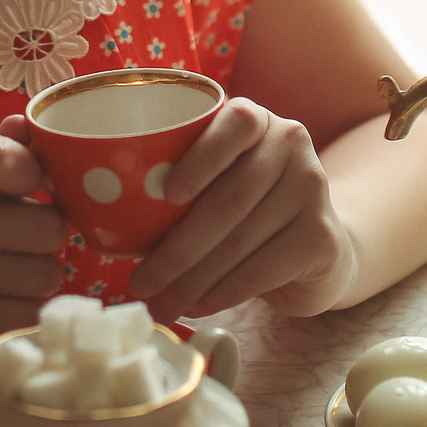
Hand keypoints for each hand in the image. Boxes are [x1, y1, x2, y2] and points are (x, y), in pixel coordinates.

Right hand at [0, 126, 64, 365]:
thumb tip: (27, 125)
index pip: (4, 158)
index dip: (35, 172)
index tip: (31, 187)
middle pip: (44, 226)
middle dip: (46, 235)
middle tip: (25, 240)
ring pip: (44, 273)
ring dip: (40, 276)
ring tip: (16, 272)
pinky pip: (30, 311)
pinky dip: (28, 308)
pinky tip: (6, 300)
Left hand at [126, 99, 358, 320]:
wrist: (319, 247)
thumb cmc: (247, 210)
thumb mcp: (220, 181)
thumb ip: (183, 184)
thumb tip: (106, 216)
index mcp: (257, 120)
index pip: (233, 124)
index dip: (200, 157)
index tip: (166, 193)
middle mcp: (291, 144)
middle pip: (228, 199)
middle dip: (176, 249)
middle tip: (139, 283)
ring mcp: (312, 189)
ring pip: (239, 241)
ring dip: (192, 280)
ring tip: (160, 304)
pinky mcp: (320, 237)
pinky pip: (260, 270)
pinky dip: (222, 293)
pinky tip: (196, 305)